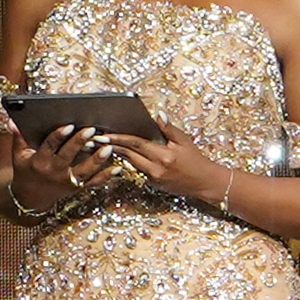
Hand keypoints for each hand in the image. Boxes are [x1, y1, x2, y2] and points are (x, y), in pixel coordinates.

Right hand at [7, 124, 114, 211]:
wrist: (30, 198)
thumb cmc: (25, 172)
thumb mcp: (17, 156)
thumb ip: (17, 138)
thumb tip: (11, 121)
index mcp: (39, 162)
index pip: (49, 146)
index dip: (58, 136)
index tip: (69, 126)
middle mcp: (54, 172)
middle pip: (68, 156)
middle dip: (80, 143)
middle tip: (91, 130)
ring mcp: (67, 181)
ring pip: (84, 171)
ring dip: (97, 160)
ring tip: (108, 147)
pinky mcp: (77, 188)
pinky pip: (94, 183)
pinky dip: (106, 176)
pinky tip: (118, 167)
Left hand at [102, 129, 232, 208]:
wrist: (205, 183)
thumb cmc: (196, 160)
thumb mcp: (185, 142)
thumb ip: (169, 129)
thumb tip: (158, 114)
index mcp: (164, 155)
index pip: (136, 144)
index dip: (119, 139)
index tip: (103, 135)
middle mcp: (156, 168)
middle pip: (128, 154)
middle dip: (110, 146)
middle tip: (93, 139)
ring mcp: (152, 178)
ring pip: (129, 163)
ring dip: (114, 154)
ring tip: (99, 146)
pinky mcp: (151, 184)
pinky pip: (136, 170)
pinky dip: (126, 161)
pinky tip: (116, 155)